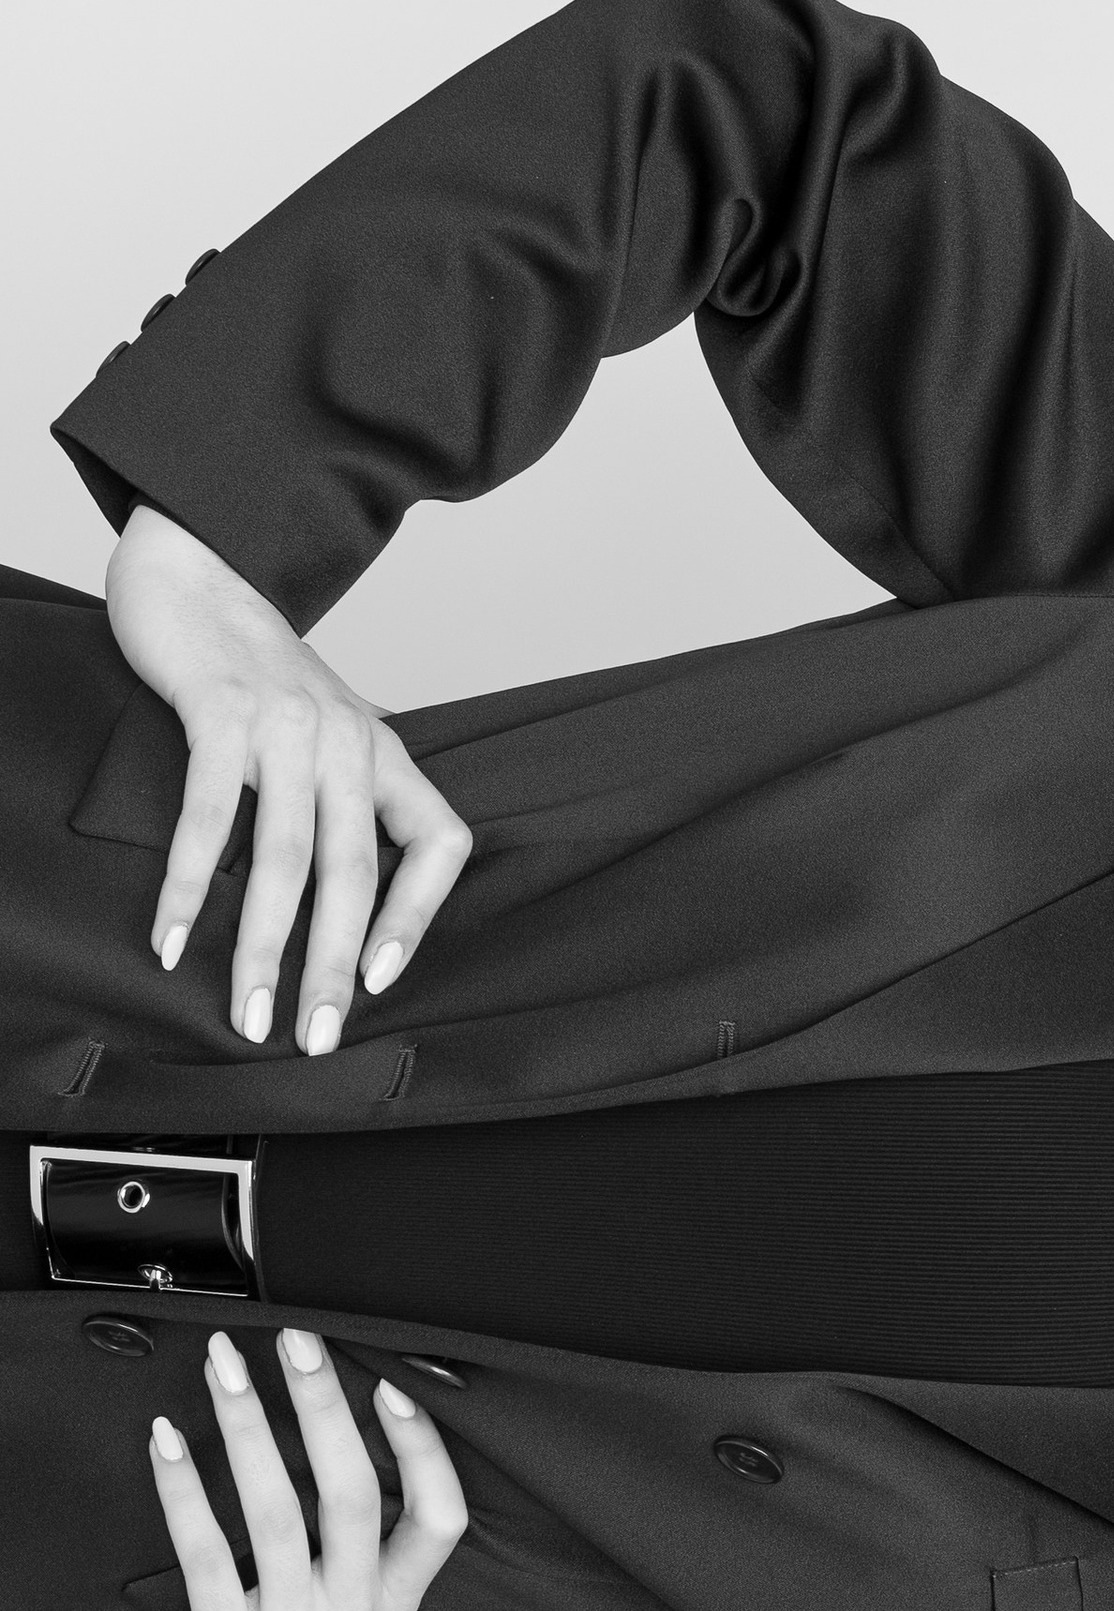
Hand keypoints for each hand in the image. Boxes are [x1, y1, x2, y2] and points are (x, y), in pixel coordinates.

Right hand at [103, 504, 473, 1052]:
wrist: (200, 575)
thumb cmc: (260, 676)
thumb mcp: (327, 736)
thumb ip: (342, 802)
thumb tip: (343, 904)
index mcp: (385, 754)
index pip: (442, 843)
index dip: (419, 916)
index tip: (379, 978)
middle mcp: (349, 742)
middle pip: (356, 872)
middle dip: (334, 965)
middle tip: (313, 1035)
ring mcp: (288, 727)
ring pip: (287, 858)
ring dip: (262, 946)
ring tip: (248, 1011)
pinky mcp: (223, 713)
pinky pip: (212, 816)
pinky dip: (191, 886)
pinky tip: (173, 938)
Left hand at [145, 1327, 468, 1610]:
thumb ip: (413, 1586)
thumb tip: (444, 1518)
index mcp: (395, 1607)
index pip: (439, 1521)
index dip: (424, 1451)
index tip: (397, 1385)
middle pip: (351, 1496)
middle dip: (324, 1407)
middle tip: (299, 1341)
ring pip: (275, 1513)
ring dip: (249, 1428)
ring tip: (226, 1367)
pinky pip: (205, 1555)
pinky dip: (183, 1490)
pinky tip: (166, 1441)